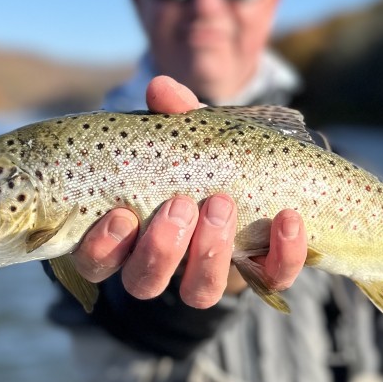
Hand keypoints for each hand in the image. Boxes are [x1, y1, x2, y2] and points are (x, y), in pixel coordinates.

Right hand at [71, 75, 307, 307]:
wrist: (261, 175)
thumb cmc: (202, 160)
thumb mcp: (185, 135)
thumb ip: (172, 115)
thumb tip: (160, 88)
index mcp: (129, 236)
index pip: (95, 263)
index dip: (102, 249)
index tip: (121, 215)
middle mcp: (163, 265)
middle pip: (144, 282)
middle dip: (162, 248)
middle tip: (181, 205)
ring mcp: (210, 274)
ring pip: (199, 293)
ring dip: (209, 253)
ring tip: (220, 205)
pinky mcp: (260, 274)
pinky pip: (270, 279)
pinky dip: (282, 252)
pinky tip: (287, 218)